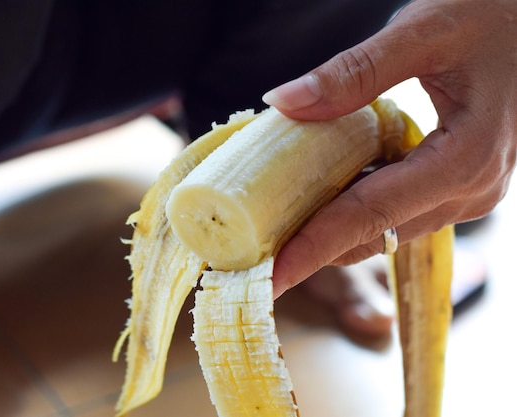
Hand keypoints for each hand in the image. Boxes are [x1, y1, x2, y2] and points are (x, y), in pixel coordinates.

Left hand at [262, 0, 516, 297]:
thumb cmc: (495, 17)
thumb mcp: (423, 32)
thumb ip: (354, 71)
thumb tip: (283, 102)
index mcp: (466, 158)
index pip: (372, 214)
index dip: (314, 247)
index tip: (269, 277)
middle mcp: (470, 189)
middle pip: (375, 232)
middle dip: (312, 248)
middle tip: (254, 257)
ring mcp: (466, 191)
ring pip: (385, 227)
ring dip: (329, 229)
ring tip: (272, 231)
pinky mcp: (455, 183)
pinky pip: (395, 208)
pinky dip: (352, 206)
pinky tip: (316, 196)